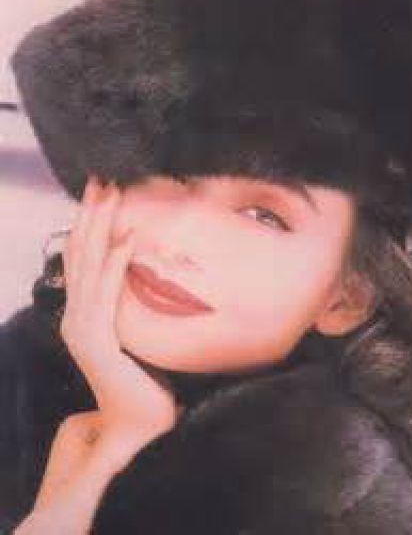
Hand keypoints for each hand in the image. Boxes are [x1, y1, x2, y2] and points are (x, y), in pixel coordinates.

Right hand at [61, 175, 179, 460]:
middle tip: (101, 178)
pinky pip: (107, 293)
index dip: (88, 224)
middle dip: (90, 214)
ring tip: (111, 192)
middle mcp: (76, 316)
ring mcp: (83, 327)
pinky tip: (127, 238)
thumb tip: (144, 279)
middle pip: (80, 253)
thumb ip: (129, 308)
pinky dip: (116, 263)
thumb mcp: (133, 334)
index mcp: (83, 313)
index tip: (101, 193)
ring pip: (89, 265)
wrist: (136, 424)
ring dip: (100, 226)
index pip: (82, 259)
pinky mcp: (98, 340)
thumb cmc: (142, 380)